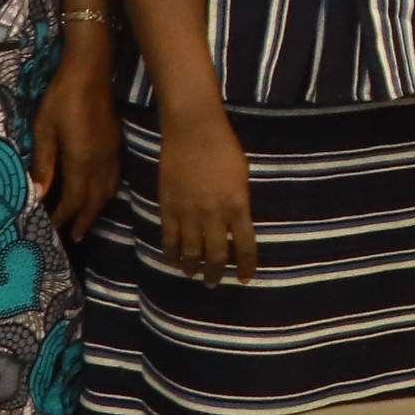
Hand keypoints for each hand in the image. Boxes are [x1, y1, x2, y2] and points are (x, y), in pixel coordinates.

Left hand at [37, 15, 117, 237]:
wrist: (91, 71)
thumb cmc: (62, 97)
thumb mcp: (44, 130)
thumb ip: (44, 164)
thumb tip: (38, 194)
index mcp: (82, 160)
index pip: (73, 199)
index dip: (63, 218)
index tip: (52, 230)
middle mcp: (101, 162)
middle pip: (94, 201)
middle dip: (84, 221)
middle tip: (75, 238)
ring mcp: (112, 154)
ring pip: (107, 191)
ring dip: (96, 210)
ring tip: (86, 222)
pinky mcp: (116, 145)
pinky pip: (113, 179)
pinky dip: (105, 194)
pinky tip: (98, 194)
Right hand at [157, 107, 256, 283]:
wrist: (193, 131)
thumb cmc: (224, 149)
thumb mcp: (243, 178)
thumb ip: (239, 205)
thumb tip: (235, 226)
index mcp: (238, 207)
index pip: (245, 246)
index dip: (246, 266)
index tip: (245, 278)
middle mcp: (214, 215)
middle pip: (216, 255)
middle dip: (216, 273)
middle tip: (214, 282)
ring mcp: (189, 213)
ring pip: (190, 251)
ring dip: (193, 267)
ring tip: (194, 274)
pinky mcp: (168, 207)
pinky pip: (169, 238)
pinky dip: (171, 253)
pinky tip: (174, 260)